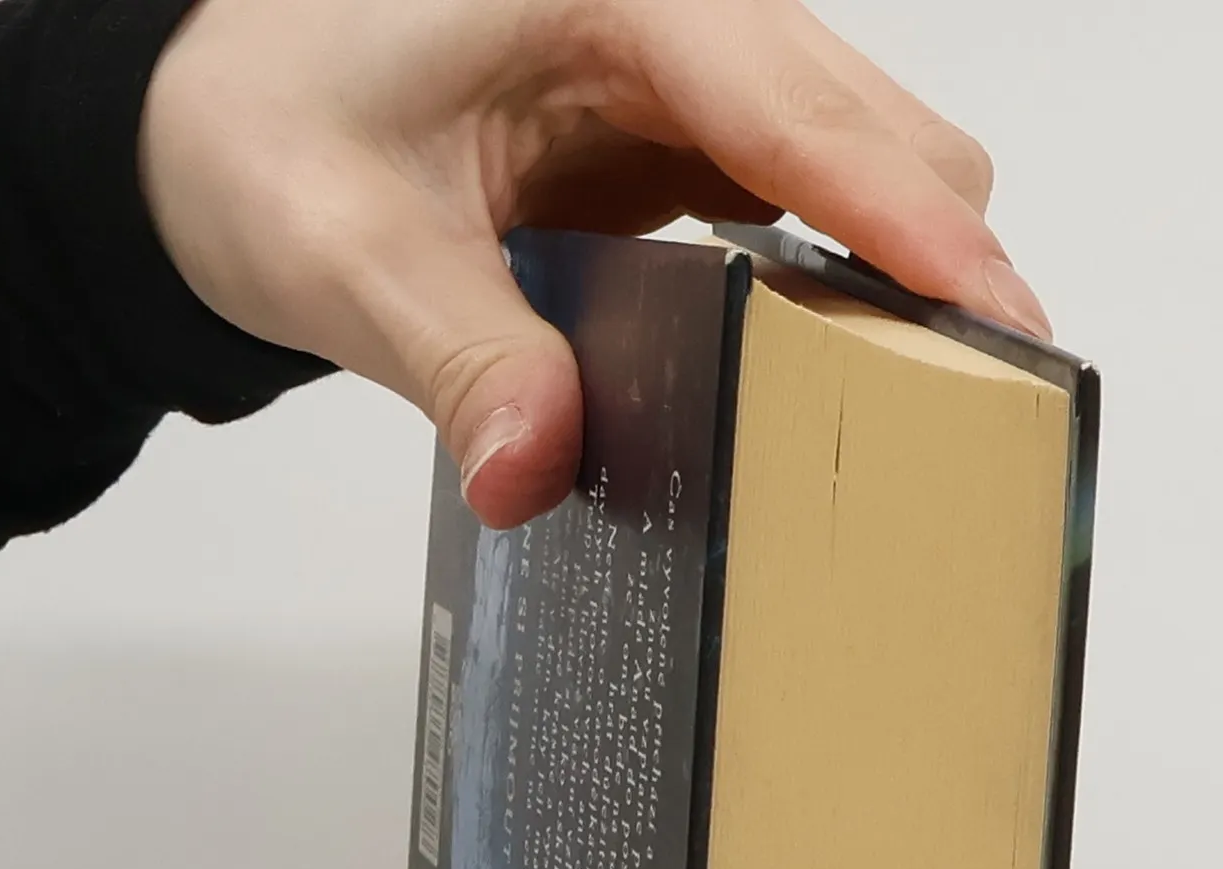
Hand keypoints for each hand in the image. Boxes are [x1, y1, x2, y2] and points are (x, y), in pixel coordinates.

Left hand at [140, 0, 1051, 528]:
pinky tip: (824, 376)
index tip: (1000, 324)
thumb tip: (538, 469)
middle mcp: (679, 16)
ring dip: (901, 285)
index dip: (910, 225)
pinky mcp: (689, 143)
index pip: (801, 109)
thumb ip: (455, 354)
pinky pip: (814, 208)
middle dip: (940, 266)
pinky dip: (844, 291)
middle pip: (887, 132)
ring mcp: (696, 80)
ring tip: (909, 415)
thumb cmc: (261, 133)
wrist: (222, 124)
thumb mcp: (338, 249)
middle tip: (962, 418)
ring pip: (873, 167)